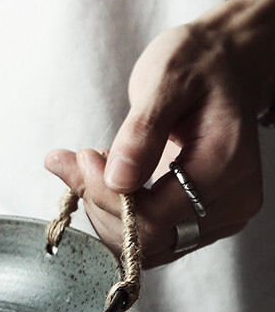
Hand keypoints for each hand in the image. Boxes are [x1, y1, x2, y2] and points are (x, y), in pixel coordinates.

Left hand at [45, 0, 273, 266]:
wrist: (223, 65)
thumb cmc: (197, 64)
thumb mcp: (166, 79)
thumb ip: (141, 131)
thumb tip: (117, 180)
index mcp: (226, 167)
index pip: (154, 218)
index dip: (106, 197)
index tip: (84, 157)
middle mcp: (229, 201)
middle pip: (145, 240)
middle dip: (101, 203)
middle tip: (82, 159)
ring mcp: (216, 217)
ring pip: (141, 247)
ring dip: (105, 209)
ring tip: (98, 162)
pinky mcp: (198, 220)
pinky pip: (147, 238)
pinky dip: (116, 213)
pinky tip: (110, 178)